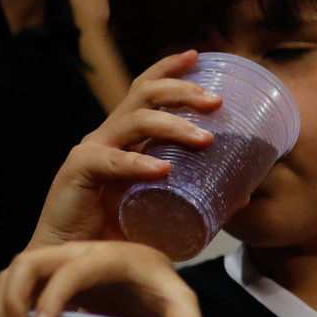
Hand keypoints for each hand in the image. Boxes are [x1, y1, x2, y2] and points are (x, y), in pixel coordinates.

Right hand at [0, 242, 201, 316]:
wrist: (151, 280)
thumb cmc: (164, 291)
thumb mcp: (184, 306)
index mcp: (111, 257)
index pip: (74, 269)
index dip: (54, 296)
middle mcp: (79, 252)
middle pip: (30, 261)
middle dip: (15, 297)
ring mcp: (59, 260)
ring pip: (15, 270)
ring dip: (4, 304)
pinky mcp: (48, 274)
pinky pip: (14, 281)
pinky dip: (5, 306)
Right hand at [31, 51, 219, 249]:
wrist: (73, 261)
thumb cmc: (118, 232)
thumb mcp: (164, 207)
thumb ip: (197, 197)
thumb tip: (244, 195)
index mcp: (127, 137)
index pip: (144, 90)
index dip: (168, 69)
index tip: (197, 56)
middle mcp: (108, 137)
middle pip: (143, 96)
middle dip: (182, 91)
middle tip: (216, 103)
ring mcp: (90, 152)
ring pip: (133, 121)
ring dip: (173, 125)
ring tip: (205, 140)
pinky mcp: (76, 174)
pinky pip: (109, 161)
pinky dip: (138, 164)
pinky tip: (162, 170)